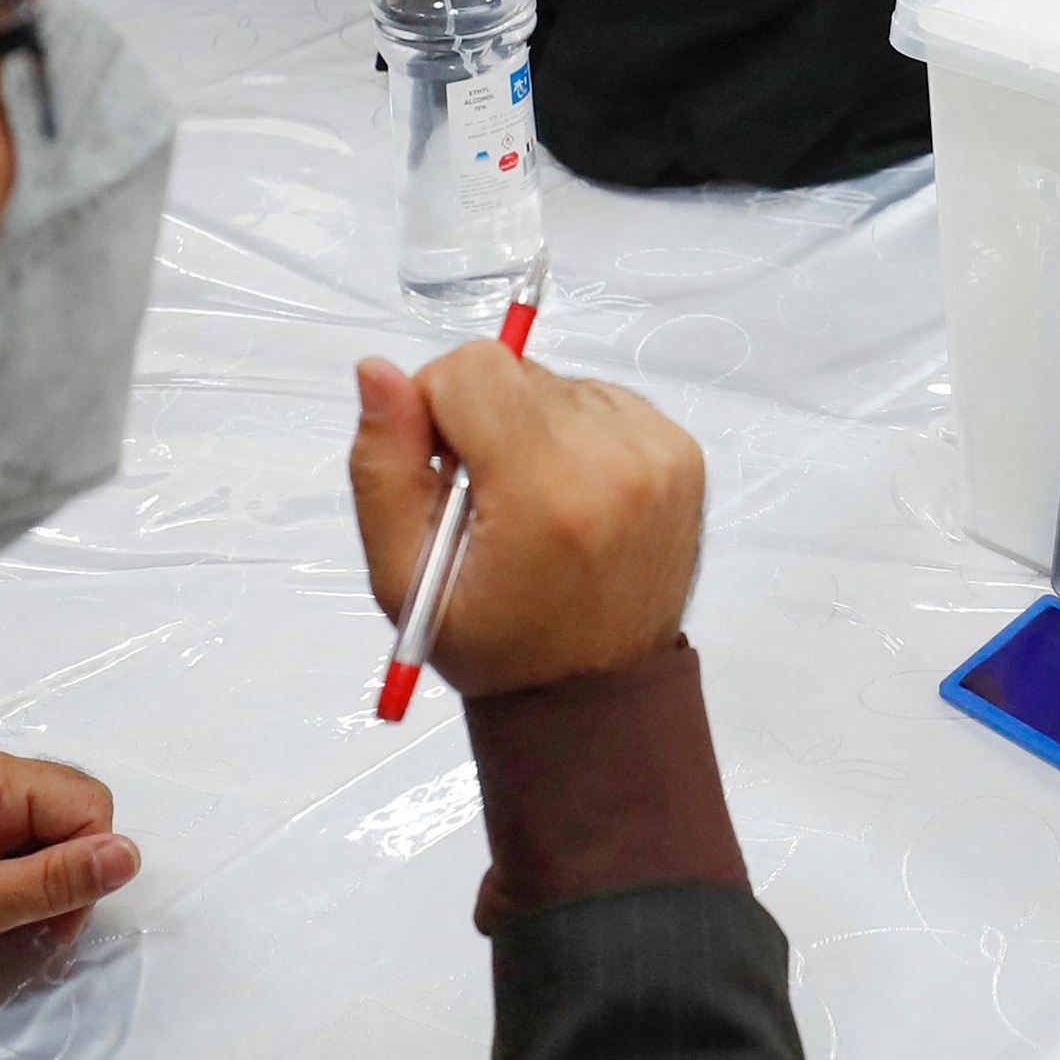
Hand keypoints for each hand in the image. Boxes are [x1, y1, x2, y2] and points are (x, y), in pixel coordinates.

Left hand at [0, 744, 138, 1019]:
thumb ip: (54, 880)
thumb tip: (129, 855)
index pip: (86, 803)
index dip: (87, 864)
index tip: (55, 922)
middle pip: (70, 812)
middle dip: (69, 873)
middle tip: (34, 931)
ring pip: (45, 831)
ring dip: (42, 882)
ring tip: (6, 927)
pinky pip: (13, 843)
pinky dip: (16, 881)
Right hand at [347, 341, 704, 700]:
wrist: (597, 691)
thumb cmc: (499, 644)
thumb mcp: (404, 576)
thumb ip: (383, 466)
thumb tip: (377, 371)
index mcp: (545, 491)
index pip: (473, 368)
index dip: (437, 406)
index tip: (443, 467)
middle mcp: (614, 461)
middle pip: (515, 372)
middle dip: (483, 421)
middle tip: (487, 498)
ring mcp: (657, 453)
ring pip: (558, 383)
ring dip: (531, 428)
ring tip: (532, 504)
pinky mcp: (682, 452)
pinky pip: (603, 401)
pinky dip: (576, 436)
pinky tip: (570, 497)